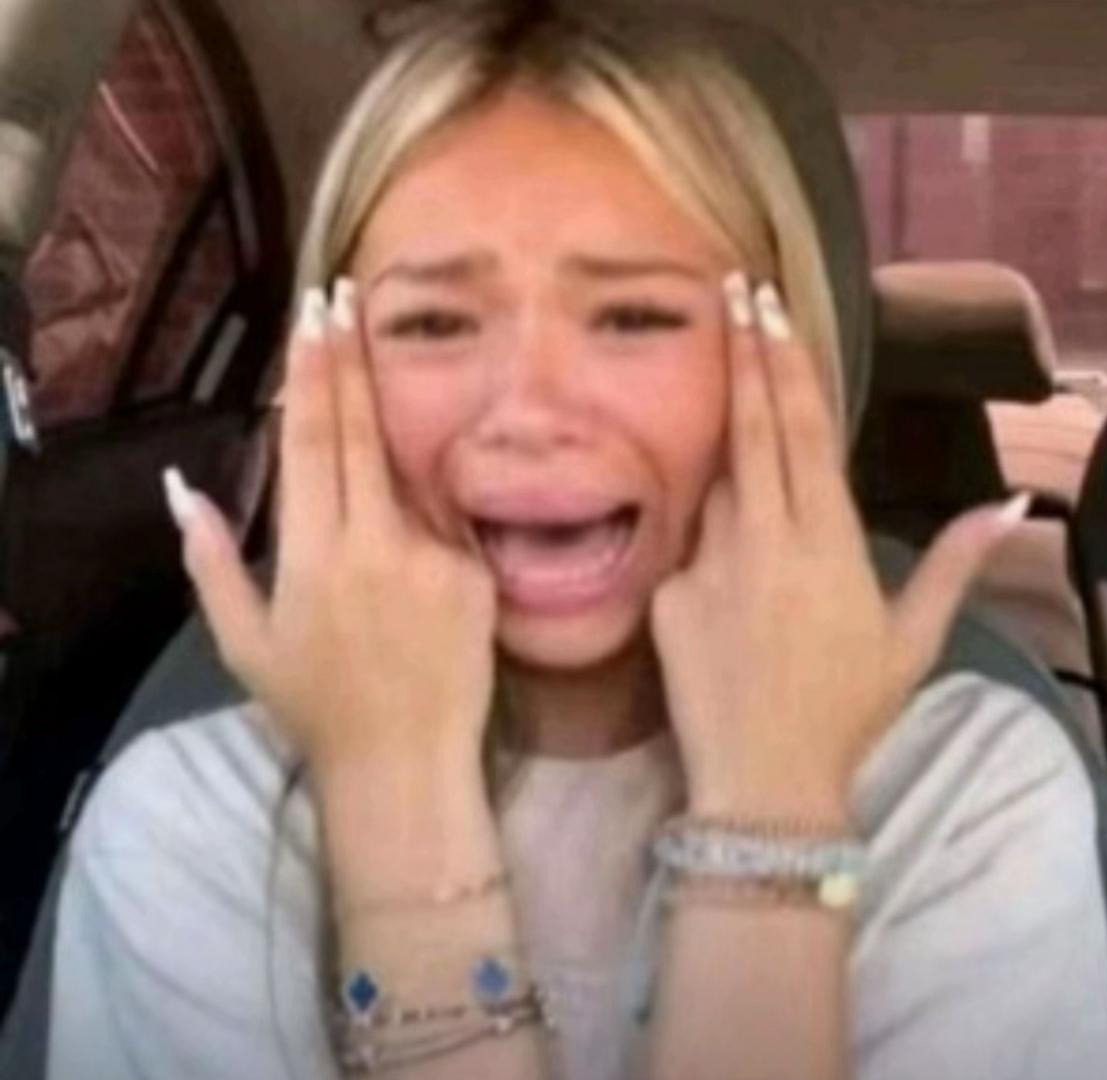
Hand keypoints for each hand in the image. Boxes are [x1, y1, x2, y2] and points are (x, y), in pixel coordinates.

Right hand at [162, 279, 497, 782]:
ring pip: (407, 474)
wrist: (405, 764)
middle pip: (361, 433)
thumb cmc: (316, 708)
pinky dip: (430, 515)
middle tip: (348, 296)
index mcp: (312, 554)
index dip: (311, 375)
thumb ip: (210, 561)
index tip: (314, 316)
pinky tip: (421, 524)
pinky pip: (448, 527)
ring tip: (380, 363)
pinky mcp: (478, 575)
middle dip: (351, 360)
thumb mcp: (243, 643)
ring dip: (392, 420)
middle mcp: (375, 542)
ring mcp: (433, 556)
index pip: (311, 443)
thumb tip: (180, 488)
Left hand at [650, 274, 1027, 821]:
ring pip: (714, 489)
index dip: (788, 360)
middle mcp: (764, 536)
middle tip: (731, 287)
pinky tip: (719, 600)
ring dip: (724, 469)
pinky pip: (683, 553)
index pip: (804, 429)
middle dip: (744, 351)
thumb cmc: (847, 711)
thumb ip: (953, 564)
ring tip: (741, 499)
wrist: (765, 781)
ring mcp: (707, 562)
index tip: (770, 303)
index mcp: (828, 539)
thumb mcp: (912, 641)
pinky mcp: (664, 594)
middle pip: (751, 426)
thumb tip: (1009, 509)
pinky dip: (701, 555)